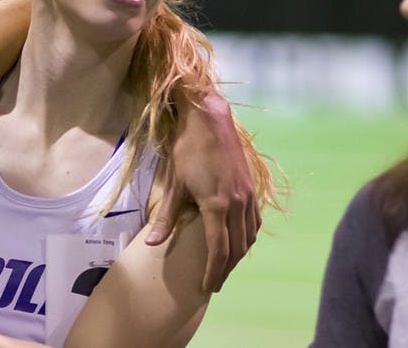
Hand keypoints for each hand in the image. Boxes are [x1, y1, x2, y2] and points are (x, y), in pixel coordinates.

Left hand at [144, 91, 259, 292]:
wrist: (209, 119)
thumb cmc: (188, 150)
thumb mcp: (174, 184)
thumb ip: (166, 217)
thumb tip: (152, 243)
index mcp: (218, 206)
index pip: (219, 250)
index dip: (213, 272)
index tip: (207, 287)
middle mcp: (238, 204)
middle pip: (237, 248)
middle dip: (226, 269)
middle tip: (215, 284)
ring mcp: (248, 195)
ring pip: (249, 236)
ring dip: (238, 255)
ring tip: (225, 267)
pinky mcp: (252, 187)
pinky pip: (255, 221)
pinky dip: (248, 236)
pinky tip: (240, 240)